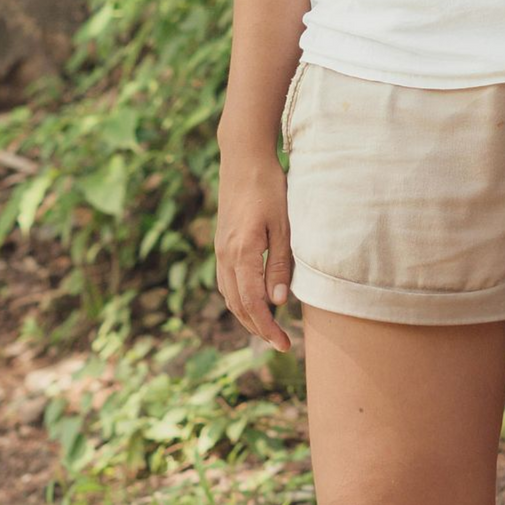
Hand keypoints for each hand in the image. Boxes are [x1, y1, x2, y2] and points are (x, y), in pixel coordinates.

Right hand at [213, 152, 295, 351]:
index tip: (285, 345)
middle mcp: (225, 256)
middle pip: (237, 305)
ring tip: (270, 328)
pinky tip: (254, 301)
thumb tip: (278, 303)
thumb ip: (279, 265)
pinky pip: (226, 282)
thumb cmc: (269, 188)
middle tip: (281, 343)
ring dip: (247, 316)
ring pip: (229, 296)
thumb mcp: (282, 226)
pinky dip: (240, 299)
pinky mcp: (221, 244)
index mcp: (241, 253)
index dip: (268, 328)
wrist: (243, 159)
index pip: (252, 303)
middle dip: (258, 328)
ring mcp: (220, 250)